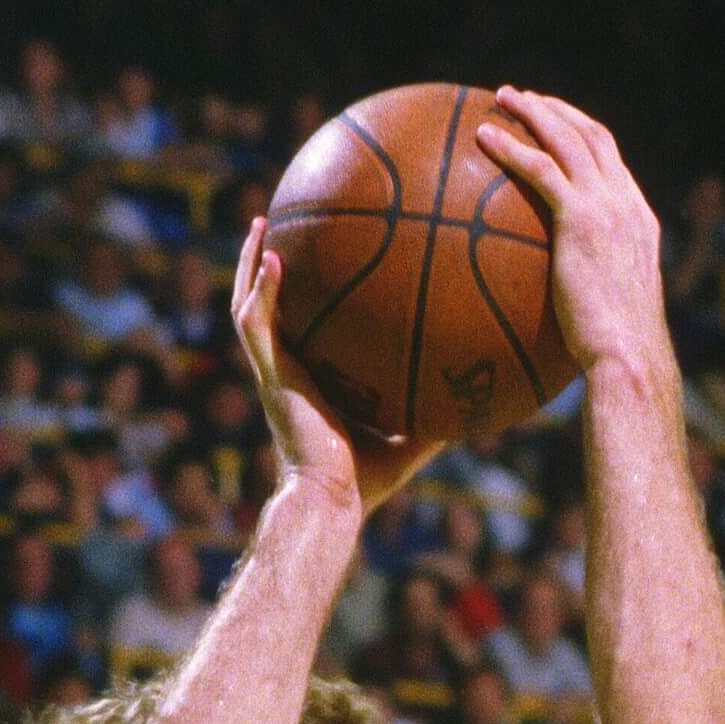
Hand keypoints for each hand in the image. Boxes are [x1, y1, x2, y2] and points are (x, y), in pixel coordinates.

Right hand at [232, 218, 435, 513]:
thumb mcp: (409, 441)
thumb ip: (434, 416)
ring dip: (250, 264)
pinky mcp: (271, 377)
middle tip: (278, 226)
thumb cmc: (364, 484)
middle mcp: (284, 373)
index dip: (299, 299)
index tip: (313, 264)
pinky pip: (257, 323)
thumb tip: (477, 397)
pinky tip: (274, 255)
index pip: (298, 331)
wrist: (331, 501)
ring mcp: (273, 373)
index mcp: (307, 383)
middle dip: (266, 267)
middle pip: (266, 308)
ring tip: (263, 222)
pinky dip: (262, 289)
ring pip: (248, 306)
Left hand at [475, 88, 669, 377]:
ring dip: (535, 111)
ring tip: (502, 99)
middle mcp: (627, 204)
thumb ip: (586, 297)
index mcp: (637, 221)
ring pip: (569, 139)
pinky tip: (483, 138)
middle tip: (523, 99)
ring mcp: (607, 208)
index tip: (555, 127)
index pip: (611, 163)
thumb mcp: (606, 317)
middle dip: (557, 110)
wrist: (629, 356)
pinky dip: (513, 147)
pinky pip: (542, 169)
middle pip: (593, 136)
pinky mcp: (582, 219)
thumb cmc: (614, 355)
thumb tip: (555, 316)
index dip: (582, 137)